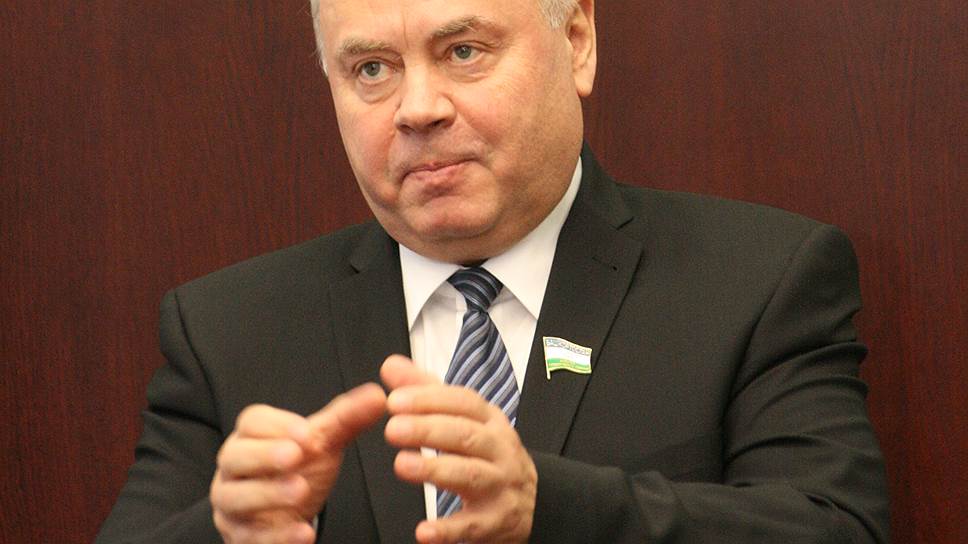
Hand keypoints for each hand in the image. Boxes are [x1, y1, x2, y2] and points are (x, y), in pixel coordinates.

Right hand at [210, 383, 385, 542]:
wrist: (287, 512)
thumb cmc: (299, 468)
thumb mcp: (323, 443)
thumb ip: (347, 419)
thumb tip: (378, 396)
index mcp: (252, 436)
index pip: (253, 421)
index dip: (278, 424)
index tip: (307, 433)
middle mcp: (235, 467)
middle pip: (236, 456)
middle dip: (264, 455)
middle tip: (295, 456)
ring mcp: (232, 502)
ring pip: (235, 496)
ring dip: (268, 493)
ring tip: (300, 490)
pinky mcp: (240, 534)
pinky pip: (250, 536)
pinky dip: (277, 536)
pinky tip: (303, 533)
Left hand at [381, 355, 536, 543]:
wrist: (533, 503)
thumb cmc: (487, 454)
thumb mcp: (464, 419)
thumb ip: (426, 392)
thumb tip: (391, 366)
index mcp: (490, 420)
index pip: (464, 402)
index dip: (430, 400)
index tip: (395, 400)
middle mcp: (499, 449)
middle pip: (466, 435)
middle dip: (428, 430)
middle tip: (393, 429)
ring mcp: (500, 485)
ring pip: (470, 475)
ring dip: (435, 470)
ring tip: (402, 465)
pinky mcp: (496, 521)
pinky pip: (472, 526)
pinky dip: (448, 530)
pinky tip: (423, 531)